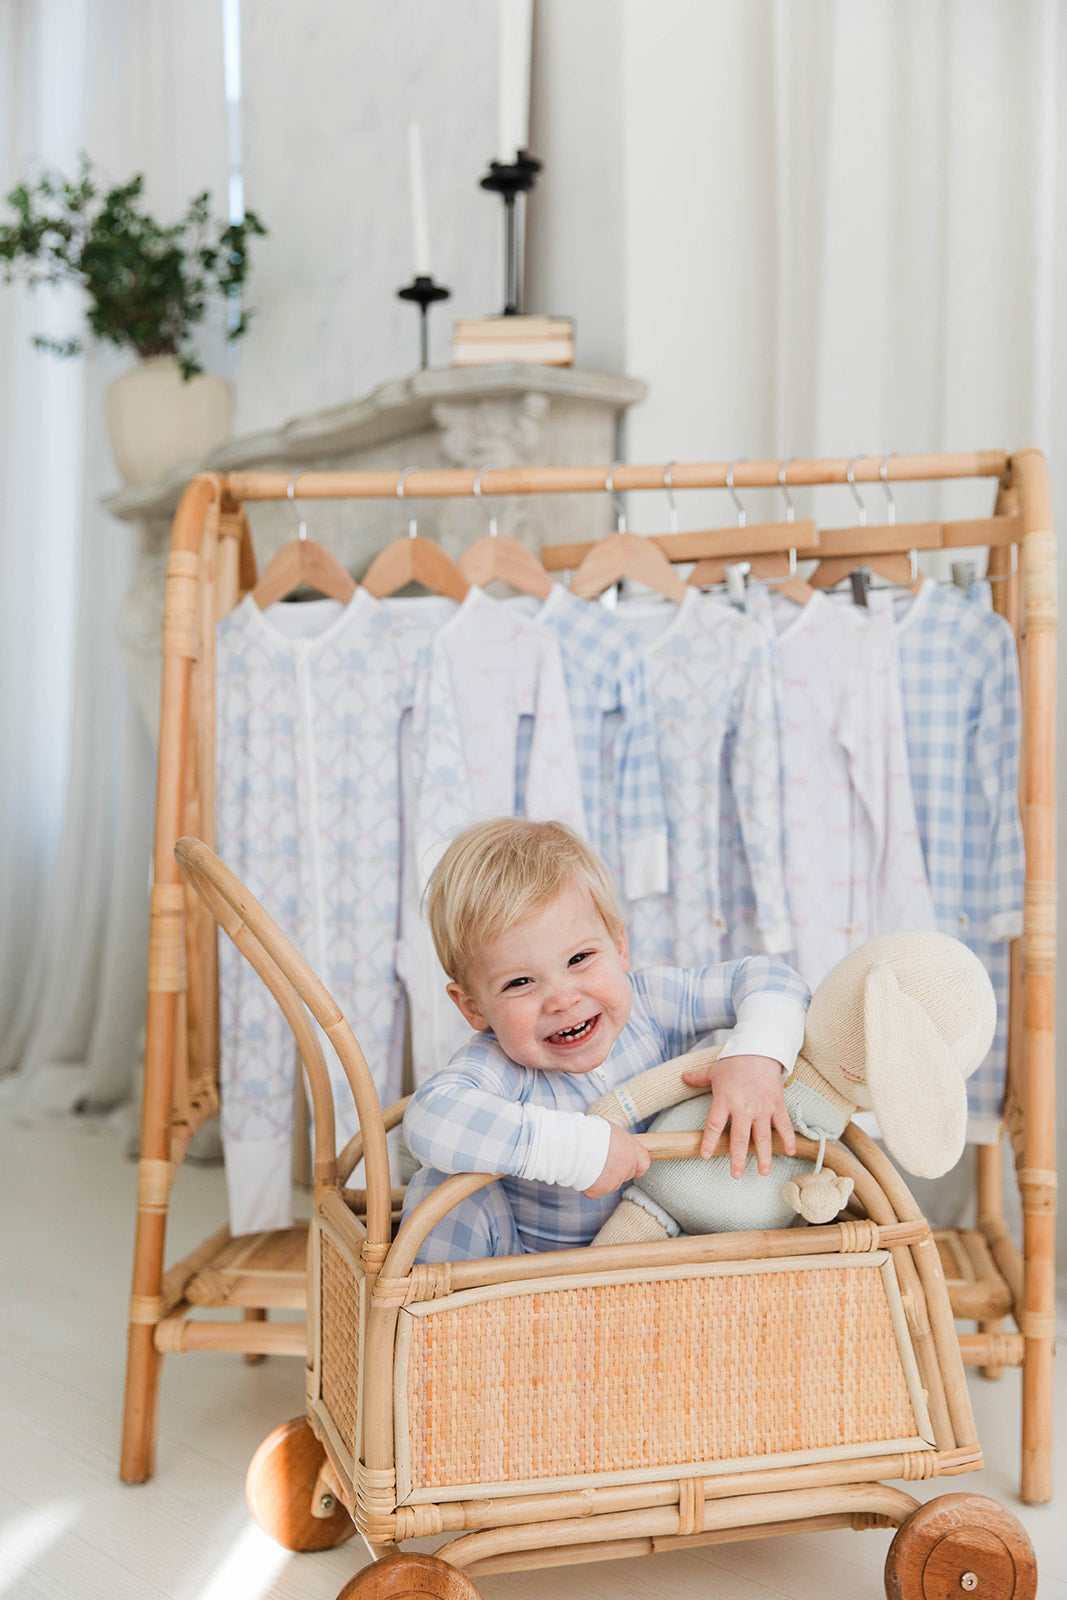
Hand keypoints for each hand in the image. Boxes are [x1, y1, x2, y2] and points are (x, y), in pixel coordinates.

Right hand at [582, 1121, 650, 1198]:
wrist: (579, 1143)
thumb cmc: (592, 1131)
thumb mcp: (611, 1131)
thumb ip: (617, 1143)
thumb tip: (612, 1144)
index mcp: (632, 1150)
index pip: (643, 1163)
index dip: (635, 1165)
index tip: (625, 1162)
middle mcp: (626, 1167)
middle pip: (624, 1174)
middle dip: (614, 1171)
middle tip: (600, 1161)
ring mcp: (614, 1181)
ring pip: (609, 1184)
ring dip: (600, 1178)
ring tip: (588, 1163)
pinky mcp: (599, 1190)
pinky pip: (594, 1190)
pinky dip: (587, 1184)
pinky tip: (581, 1172)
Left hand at [681, 1053, 796, 1177]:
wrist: (760, 1049)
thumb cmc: (735, 1061)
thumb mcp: (714, 1070)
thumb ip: (698, 1078)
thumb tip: (683, 1077)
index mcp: (724, 1100)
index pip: (714, 1125)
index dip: (708, 1141)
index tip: (705, 1155)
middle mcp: (743, 1108)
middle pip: (740, 1138)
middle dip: (738, 1158)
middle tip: (736, 1175)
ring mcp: (762, 1108)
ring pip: (763, 1137)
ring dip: (764, 1156)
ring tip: (763, 1172)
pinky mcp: (777, 1105)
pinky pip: (783, 1126)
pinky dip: (787, 1139)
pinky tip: (789, 1153)